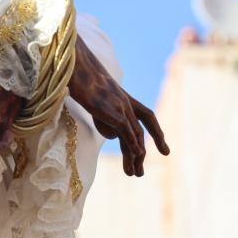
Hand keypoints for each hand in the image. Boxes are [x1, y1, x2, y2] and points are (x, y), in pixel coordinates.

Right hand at [69, 36, 169, 176]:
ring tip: (134, 174)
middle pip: (144, 127)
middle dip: (150, 147)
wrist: (74, 64)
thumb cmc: (77, 76)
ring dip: (136, 156)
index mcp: (121, 96)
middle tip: (144, 169)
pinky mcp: (113, 110)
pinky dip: (133, 144)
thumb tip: (114, 135)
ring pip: (135, 135)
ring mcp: (120, 105)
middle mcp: (125, 101)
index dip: (155, 131)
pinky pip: (127, 131)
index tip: (163, 147)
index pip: (145, 115)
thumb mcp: (93, 98)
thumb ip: (105, 116)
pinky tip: (136, 156)